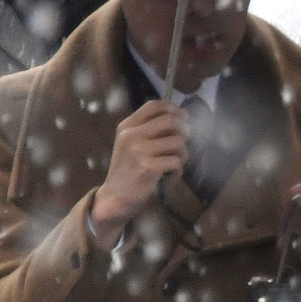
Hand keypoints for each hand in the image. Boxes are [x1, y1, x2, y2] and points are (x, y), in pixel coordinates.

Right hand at [89, 100, 189, 240]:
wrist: (116, 196)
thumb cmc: (129, 169)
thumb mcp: (132, 143)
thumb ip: (151, 130)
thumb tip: (182, 116)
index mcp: (127, 126)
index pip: (154, 105)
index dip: (174, 109)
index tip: (184, 118)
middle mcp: (131, 135)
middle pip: (171, 120)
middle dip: (185, 131)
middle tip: (183, 143)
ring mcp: (138, 151)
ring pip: (178, 141)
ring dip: (183, 154)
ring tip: (174, 164)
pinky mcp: (147, 167)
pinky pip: (176, 161)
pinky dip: (178, 171)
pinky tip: (170, 176)